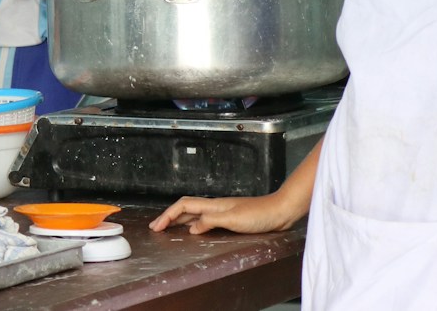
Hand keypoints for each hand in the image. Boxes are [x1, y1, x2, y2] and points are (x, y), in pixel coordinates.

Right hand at [149, 193, 299, 235]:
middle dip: (169, 217)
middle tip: (156, 227)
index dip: (168, 215)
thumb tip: (191, 228)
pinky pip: (205, 221)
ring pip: (194, 214)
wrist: (280, 211)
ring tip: (169, 228)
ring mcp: (223, 212)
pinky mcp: (231, 219)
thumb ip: (210, 221)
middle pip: (186, 209)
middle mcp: (216, 207)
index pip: (183, 206)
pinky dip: (194, 225)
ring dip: (179, 220)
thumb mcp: (232, 219)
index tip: (157, 226)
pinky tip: (195, 231)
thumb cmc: (259, 214)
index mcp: (213, 205)